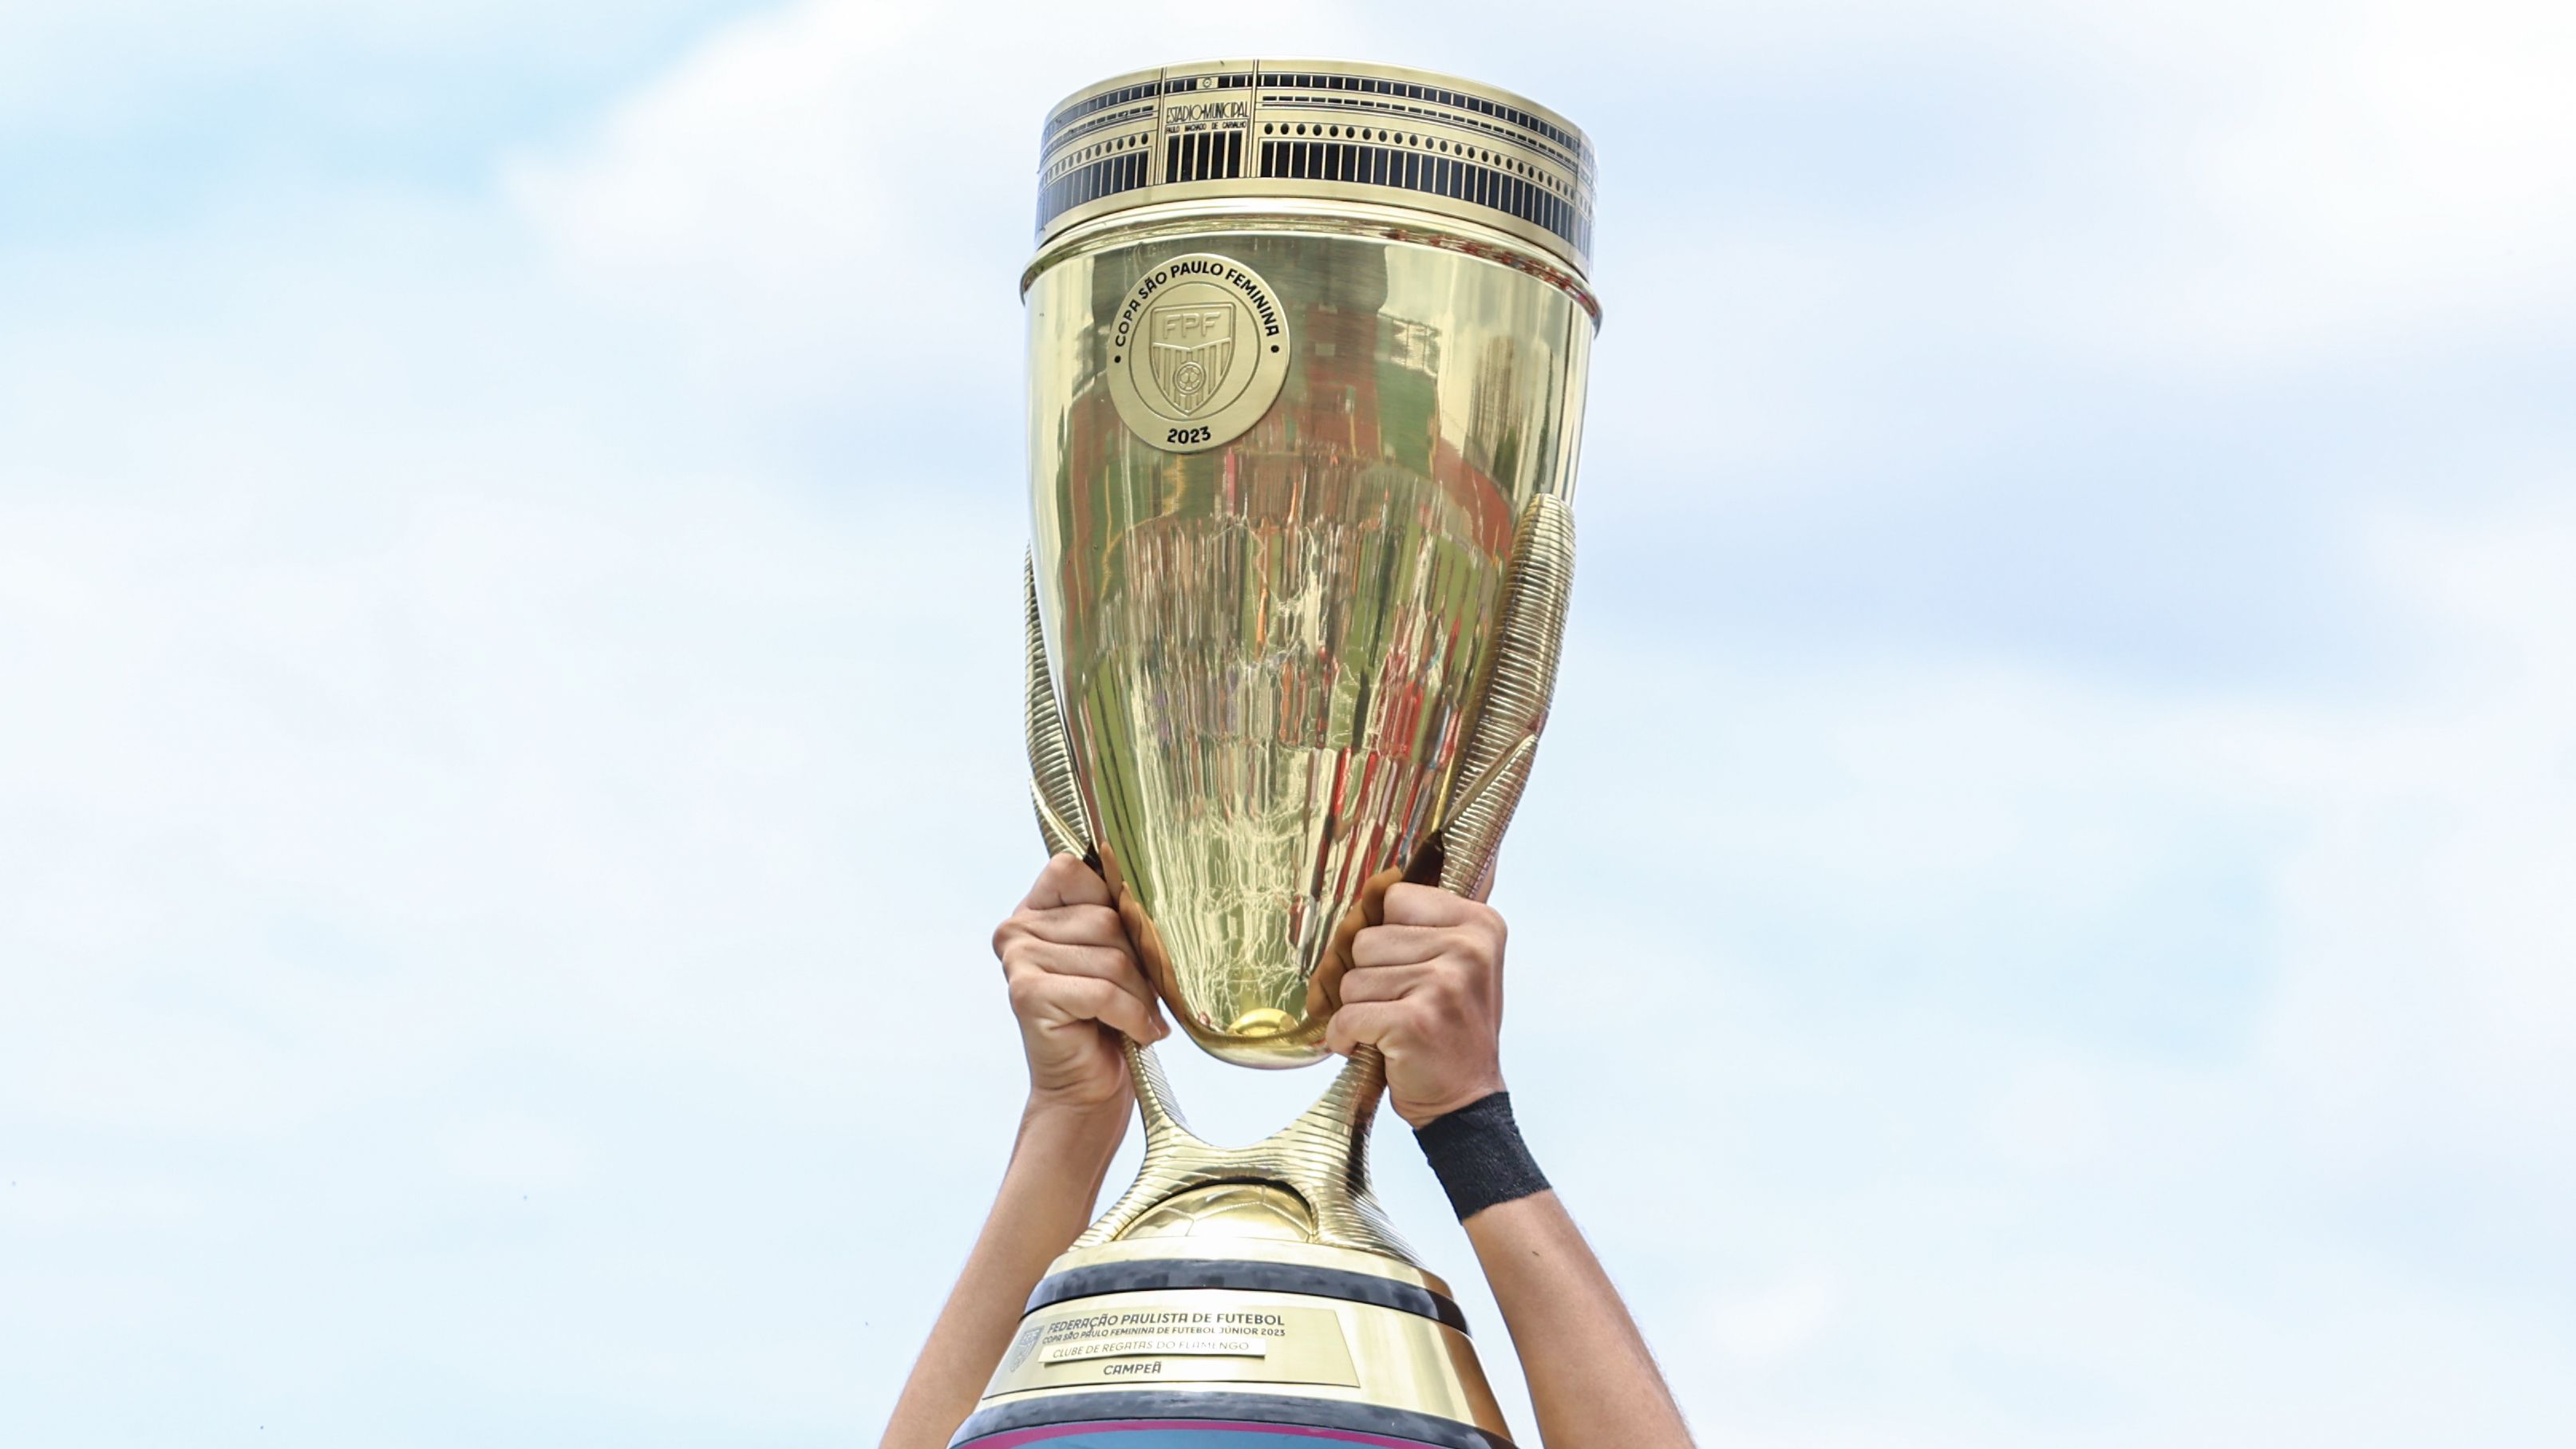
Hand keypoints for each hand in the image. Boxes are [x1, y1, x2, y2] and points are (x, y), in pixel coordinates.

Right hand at [991, 854, 1170, 1116]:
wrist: (1085, 1089)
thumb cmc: (1105, 1021)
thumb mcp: (1113, 956)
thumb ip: (1116, 918)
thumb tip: (1152, 896)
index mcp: (1035, 910)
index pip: (1074, 869)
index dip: (1114, 901)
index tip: (1131, 941)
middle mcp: (1017, 929)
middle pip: (1105, 916)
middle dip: (1140, 959)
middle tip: (1147, 993)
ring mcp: (1018, 959)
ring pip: (1110, 956)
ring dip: (1140, 993)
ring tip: (1143, 1016)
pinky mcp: (1028, 993)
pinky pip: (1102, 991)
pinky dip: (1131, 1015)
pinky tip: (1139, 1032)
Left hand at [1324, 882, 1508, 1127]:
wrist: (1466, 1101)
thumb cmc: (1449, 1030)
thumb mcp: (1448, 963)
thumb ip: (1410, 924)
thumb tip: (1369, 889)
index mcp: (1479, 923)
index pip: (1394, 896)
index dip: (1382, 934)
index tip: (1400, 965)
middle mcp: (1468, 947)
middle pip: (1366, 937)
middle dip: (1366, 976)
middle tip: (1396, 1004)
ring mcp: (1444, 984)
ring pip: (1351, 977)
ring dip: (1358, 1008)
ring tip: (1390, 1026)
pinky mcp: (1416, 1021)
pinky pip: (1347, 1015)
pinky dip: (1345, 1037)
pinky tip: (1371, 1046)